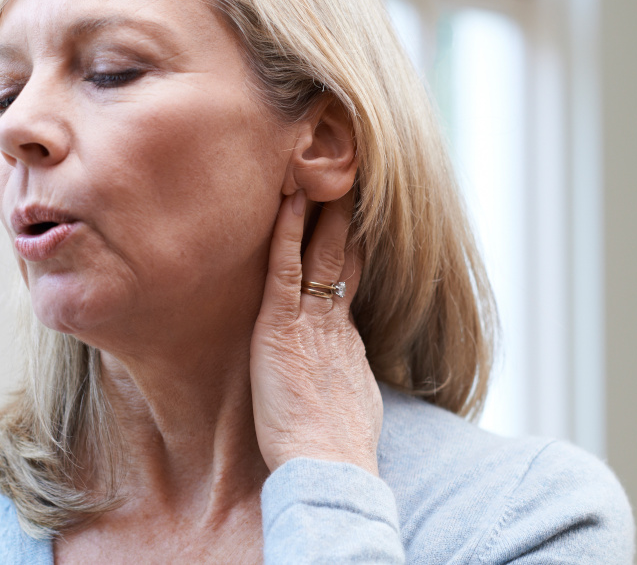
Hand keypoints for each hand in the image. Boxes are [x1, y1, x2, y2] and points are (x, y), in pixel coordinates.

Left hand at [250, 190, 383, 475]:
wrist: (330, 466)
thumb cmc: (334, 450)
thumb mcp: (349, 406)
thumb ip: (343, 382)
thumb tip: (343, 385)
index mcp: (344, 339)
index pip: (348, 278)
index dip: (351, 243)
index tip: (355, 213)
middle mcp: (331, 322)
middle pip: (341, 254)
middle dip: (343, 214)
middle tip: (346, 174)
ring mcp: (308, 321)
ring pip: (316, 251)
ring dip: (318, 209)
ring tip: (317, 170)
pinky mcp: (281, 327)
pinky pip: (284, 268)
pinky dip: (286, 232)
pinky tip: (286, 202)